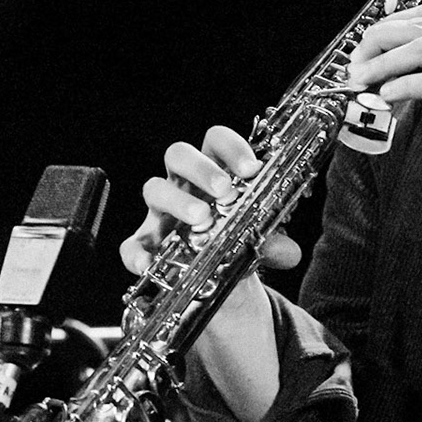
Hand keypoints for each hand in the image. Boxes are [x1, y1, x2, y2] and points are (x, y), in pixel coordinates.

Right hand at [121, 125, 302, 295]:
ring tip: (201, 218)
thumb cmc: (234, 242)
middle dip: (201, 168)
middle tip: (224, 190)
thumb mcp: (255, 240)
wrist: (215, 279)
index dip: (232, 147)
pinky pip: (131, 244)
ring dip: (177, 201)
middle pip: (178, 154)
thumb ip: (272, 243)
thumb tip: (289, 253)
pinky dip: (137, 253)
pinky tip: (150, 263)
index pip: (215, 141)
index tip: (252, 169)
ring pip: (154, 189)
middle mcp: (182, 184)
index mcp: (213, 172)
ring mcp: (160, 211)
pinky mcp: (144, 243)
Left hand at [347, 5, 421, 190]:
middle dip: (378, 41)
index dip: (391, 25)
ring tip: (363, 79)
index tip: (368, 43)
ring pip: (420, 48)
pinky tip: (387, 96)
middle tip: (356, 62)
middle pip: (417, 26)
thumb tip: (405, 69)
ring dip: (384, 63)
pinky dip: (404, 86)